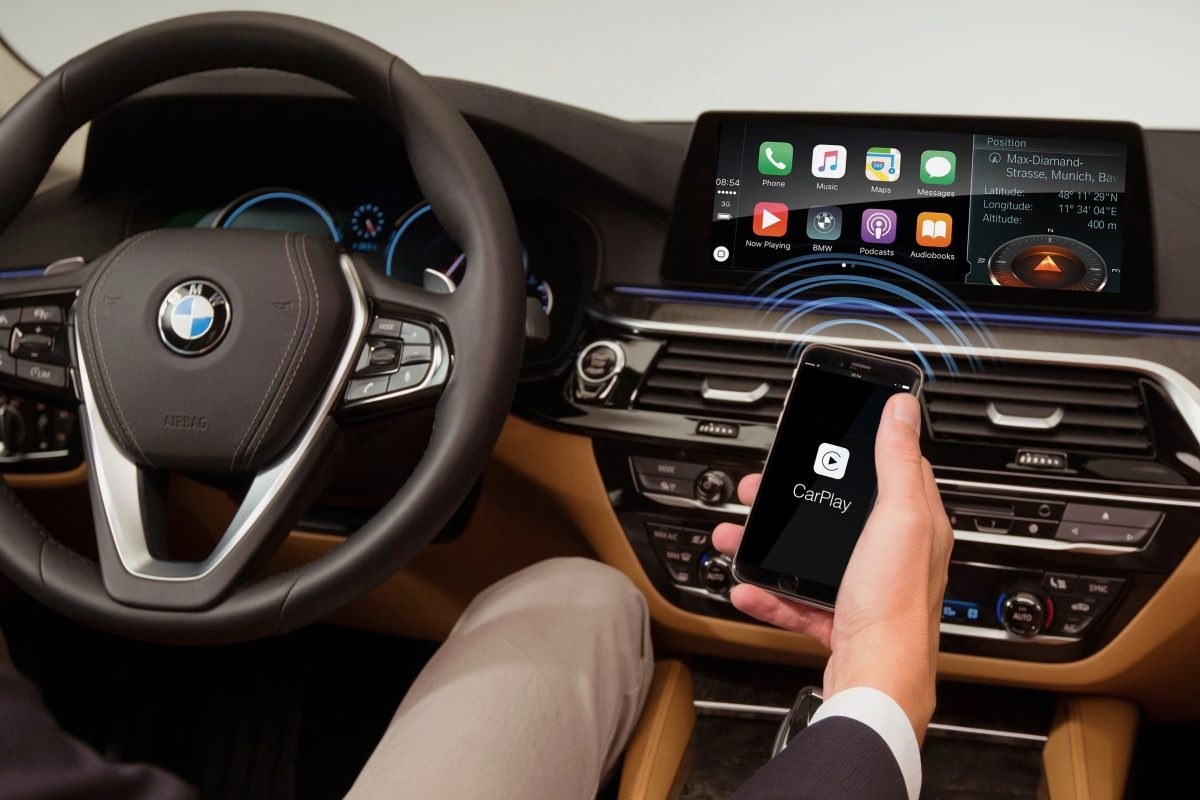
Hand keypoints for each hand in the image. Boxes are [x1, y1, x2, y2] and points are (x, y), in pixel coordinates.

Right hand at [712, 392, 951, 740]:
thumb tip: (903, 409)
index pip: (892, 472)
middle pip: (837, 514)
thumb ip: (897, 462)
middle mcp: (892, 556)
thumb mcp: (898, 518)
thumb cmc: (895, 606)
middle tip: (760, 489)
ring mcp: (864, 589)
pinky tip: (749, 586)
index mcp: (914, 525)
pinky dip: (768, 592)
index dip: (857, 450)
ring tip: (738, 535)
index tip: (828, 437)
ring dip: (770, 544)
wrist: (876, 681)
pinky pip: (795, 599)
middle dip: (794, 500)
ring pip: (810, 556)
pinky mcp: (839, 620)